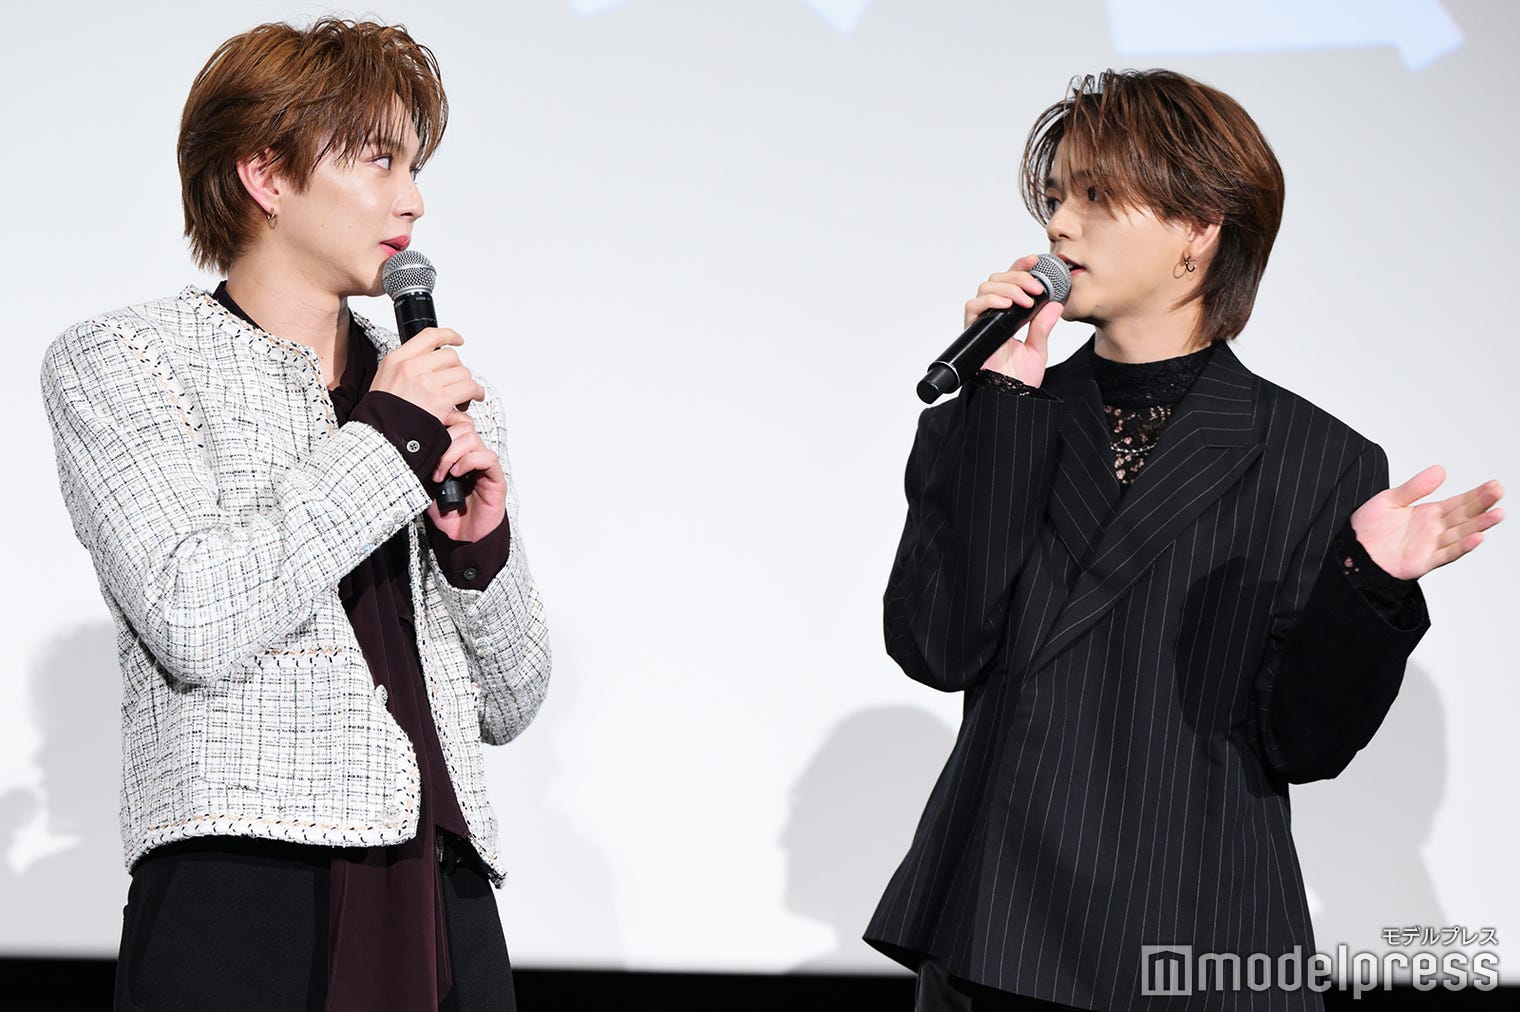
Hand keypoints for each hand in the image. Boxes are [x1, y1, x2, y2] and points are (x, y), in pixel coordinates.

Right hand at [372, 328, 485, 422]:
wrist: (380, 438)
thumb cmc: (381, 416)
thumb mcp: (384, 381)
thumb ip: (405, 369)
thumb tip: (429, 365)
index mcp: (396, 360)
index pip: (429, 336)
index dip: (448, 335)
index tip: (457, 340)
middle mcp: (411, 367)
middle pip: (450, 356)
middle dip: (457, 369)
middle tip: (456, 382)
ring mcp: (426, 383)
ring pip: (462, 372)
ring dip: (467, 383)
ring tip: (464, 395)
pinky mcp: (440, 400)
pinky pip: (469, 388)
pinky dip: (476, 393)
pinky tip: (473, 398)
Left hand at [426, 408, 506, 542]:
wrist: (464, 538)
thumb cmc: (449, 516)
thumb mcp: (428, 489)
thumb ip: (424, 470)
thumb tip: (410, 454)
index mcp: (458, 456)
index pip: (453, 427)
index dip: (440, 431)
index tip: (425, 448)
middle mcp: (473, 458)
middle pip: (463, 428)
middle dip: (444, 443)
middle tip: (434, 468)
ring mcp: (485, 467)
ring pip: (472, 438)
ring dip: (453, 454)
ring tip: (443, 474)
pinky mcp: (495, 478)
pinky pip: (487, 457)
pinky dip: (469, 461)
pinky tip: (457, 474)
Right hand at [968, 255, 1064, 386]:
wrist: (1008, 400)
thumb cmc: (1019, 382)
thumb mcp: (1038, 349)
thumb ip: (1043, 326)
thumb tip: (1055, 304)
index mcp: (1008, 318)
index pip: (1011, 283)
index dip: (1021, 267)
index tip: (1036, 259)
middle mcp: (992, 317)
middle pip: (997, 279)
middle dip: (1019, 277)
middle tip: (1037, 289)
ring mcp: (982, 323)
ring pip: (986, 287)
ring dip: (1008, 287)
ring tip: (1025, 299)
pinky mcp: (972, 331)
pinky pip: (974, 306)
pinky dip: (991, 300)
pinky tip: (1008, 304)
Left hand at [1350, 466, 1503, 579]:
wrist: (1350, 552)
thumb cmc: (1367, 528)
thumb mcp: (1390, 500)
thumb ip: (1415, 487)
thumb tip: (1440, 470)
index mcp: (1428, 514)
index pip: (1459, 502)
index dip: (1477, 495)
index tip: (1494, 485)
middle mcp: (1434, 530)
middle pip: (1464, 516)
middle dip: (1483, 505)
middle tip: (1499, 492)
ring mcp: (1430, 546)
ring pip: (1461, 534)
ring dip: (1479, 525)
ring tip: (1497, 514)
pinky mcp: (1422, 562)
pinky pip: (1446, 554)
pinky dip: (1462, 547)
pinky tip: (1477, 537)